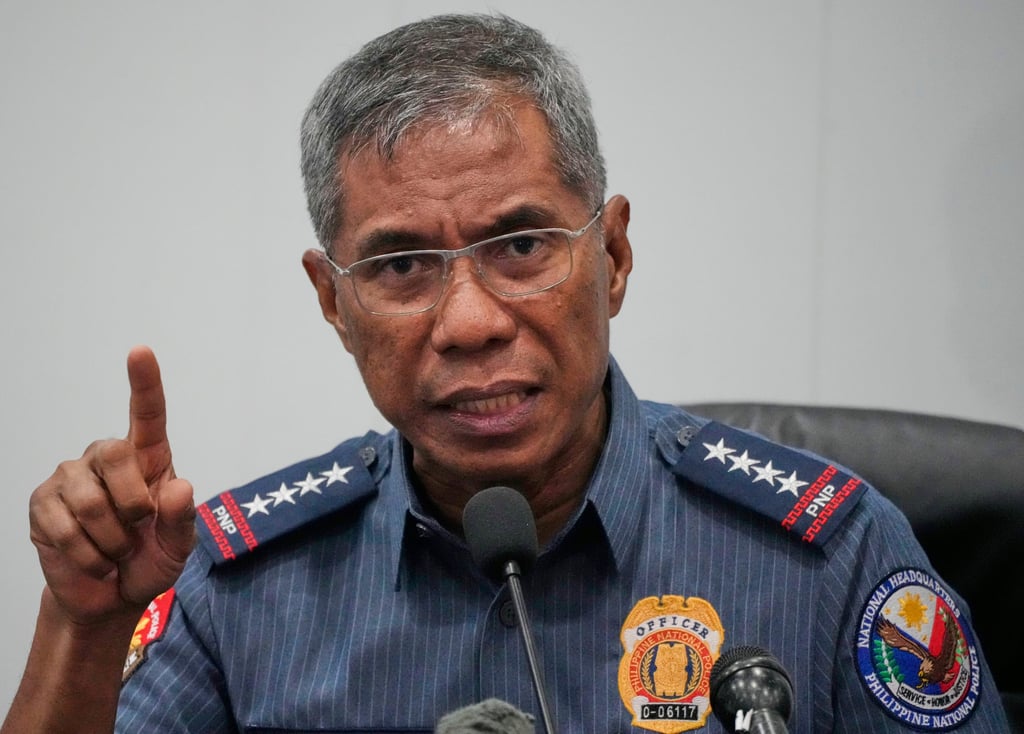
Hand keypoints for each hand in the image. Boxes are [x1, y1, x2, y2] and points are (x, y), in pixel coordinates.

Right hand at [29, 346, 195, 626]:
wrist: (111, 598)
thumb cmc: (150, 561)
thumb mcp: (179, 547)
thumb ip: (182, 519)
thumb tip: (178, 487)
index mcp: (148, 460)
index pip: (147, 416)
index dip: (144, 383)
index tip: (140, 351)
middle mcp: (106, 459)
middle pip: (116, 454)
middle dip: (132, 504)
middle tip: (137, 530)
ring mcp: (70, 479)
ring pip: (90, 501)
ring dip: (110, 540)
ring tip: (116, 550)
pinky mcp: (42, 505)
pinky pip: (65, 530)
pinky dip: (88, 556)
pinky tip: (94, 560)